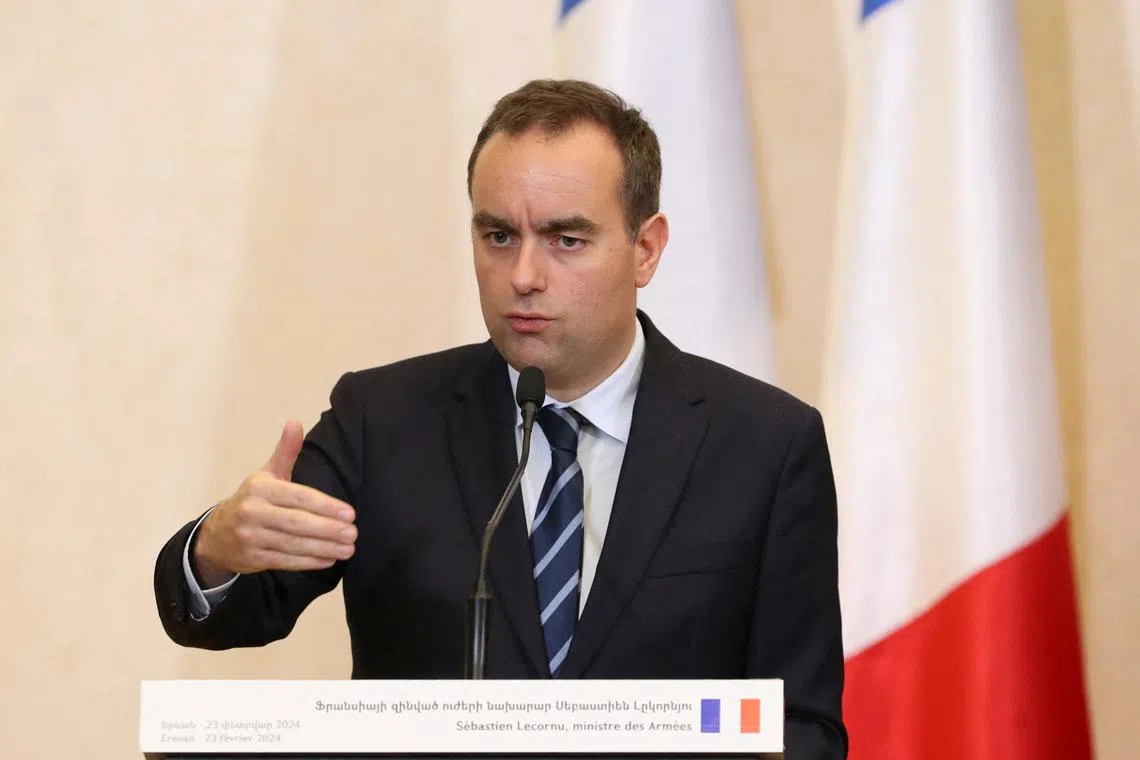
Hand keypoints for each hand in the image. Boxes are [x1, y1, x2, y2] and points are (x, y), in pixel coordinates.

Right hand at [193, 421, 356, 586]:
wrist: (216, 534)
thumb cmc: (253, 500)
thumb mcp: (267, 474)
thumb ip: (285, 452)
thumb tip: (295, 422)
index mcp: (260, 488)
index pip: (299, 497)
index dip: (326, 506)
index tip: (350, 514)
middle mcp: (252, 512)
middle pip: (297, 523)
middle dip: (328, 530)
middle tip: (353, 534)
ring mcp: (251, 537)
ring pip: (293, 544)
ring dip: (324, 548)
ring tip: (347, 549)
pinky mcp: (252, 558)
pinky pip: (286, 560)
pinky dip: (309, 562)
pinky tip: (329, 559)